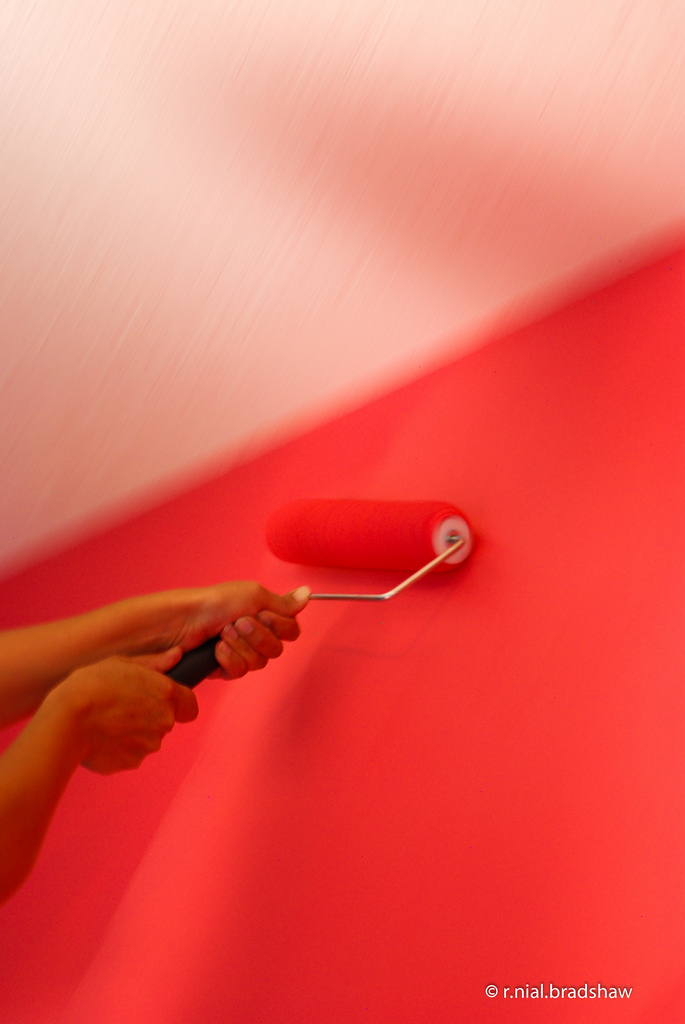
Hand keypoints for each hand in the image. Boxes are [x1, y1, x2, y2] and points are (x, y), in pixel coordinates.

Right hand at [55, 653, 198, 773]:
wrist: (66, 721)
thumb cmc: (92, 685)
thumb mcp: (121, 663)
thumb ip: (154, 663)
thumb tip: (176, 656)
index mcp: (166, 695)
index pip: (191, 706)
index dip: (178, 704)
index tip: (160, 701)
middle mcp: (164, 722)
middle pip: (166, 722)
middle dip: (149, 716)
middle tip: (122, 706)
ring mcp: (148, 746)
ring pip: (147, 739)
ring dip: (133, 733)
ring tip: (106, 721)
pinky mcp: (131, 763)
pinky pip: (130, 755)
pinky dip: (119, 748)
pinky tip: (101, 737)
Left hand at [122, 582, 310, 680]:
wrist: (183, 621)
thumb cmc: (214, 603)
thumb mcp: (253, 595)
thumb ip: (284, 603)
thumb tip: (308, 594)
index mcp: (263, 615)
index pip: (290, 631)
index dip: (279, 626)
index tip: (262, 614)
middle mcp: (254, 635)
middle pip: (276, 650)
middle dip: (257, 635)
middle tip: (238, 622)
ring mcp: (240, 653)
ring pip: (259, 663)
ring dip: (240, 646)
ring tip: (222, 634)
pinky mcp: (225, 669)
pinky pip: (240, 672)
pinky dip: (229, 659)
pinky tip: (216, 650)